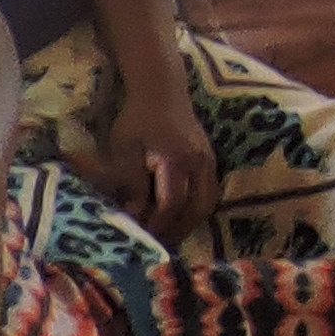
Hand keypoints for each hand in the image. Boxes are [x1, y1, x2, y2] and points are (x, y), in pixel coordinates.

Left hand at [81, 76, 219, 243]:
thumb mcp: (124, 150)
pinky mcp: (210, 160)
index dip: (157, 225)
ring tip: (168, 235)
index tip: (140, 239)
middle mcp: (199, 163)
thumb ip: (130, 183)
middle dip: (176, 231)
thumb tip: (133, 215)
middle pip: (196, 209)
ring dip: (189, 223)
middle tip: (156, 246)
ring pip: (207, 203)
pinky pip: (210, 193)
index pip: (172, 204)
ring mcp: (209, 161)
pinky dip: (196, 210)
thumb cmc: (137, 119)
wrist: (162, 89)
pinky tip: (179, 216)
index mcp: (176, 160)